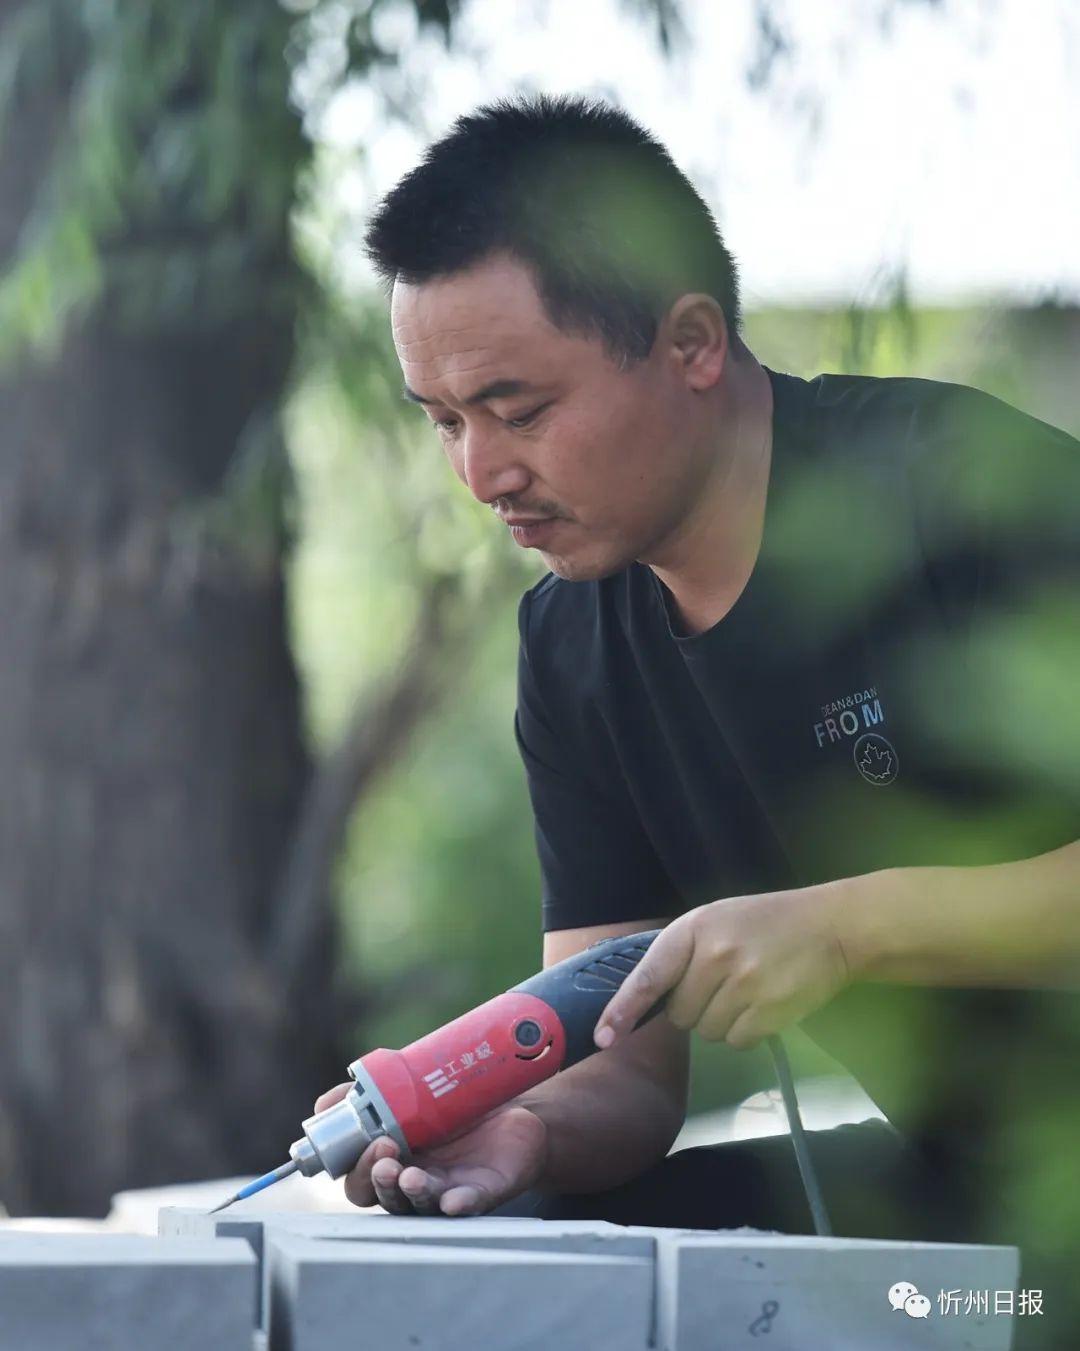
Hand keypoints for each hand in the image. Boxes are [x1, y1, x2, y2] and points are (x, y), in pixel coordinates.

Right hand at [312, 1084, 547, 1216]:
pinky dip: (460, 1204)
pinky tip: (453, 1200)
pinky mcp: (482, 1192)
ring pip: (422, 1204)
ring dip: (413, 1192)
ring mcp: (448, 1190)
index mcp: (393, 1159)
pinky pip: (469, 1204)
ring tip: (411, 1175)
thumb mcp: (412, 1093)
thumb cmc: (457, 1107)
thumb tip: (322, 1107)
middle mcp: (415, 1181)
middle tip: (386, 1157)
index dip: (357, 1169)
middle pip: (386, 1198)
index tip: (366, 1142)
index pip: (361, 1180)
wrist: (515, 1108)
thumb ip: (368, 1095)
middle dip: (380, 1181)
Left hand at [593, 883, 854, 1050]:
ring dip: (720, 1021)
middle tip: (722, 984)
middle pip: (679, 1014)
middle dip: (694, 1007)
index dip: (622, 1010)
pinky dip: (745, 1032)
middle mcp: (715, 956)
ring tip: (747, 990)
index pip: (648, 977)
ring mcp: (743, 984)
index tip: (603, 1036)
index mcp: (694, 929)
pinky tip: (763, 1005)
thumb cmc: (765, 922)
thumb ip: (681, 954)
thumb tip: (647, 1001)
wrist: (830, 927)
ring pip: (706, 1032)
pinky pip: (736, 1042)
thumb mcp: (716, 921)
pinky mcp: (770, 1012)